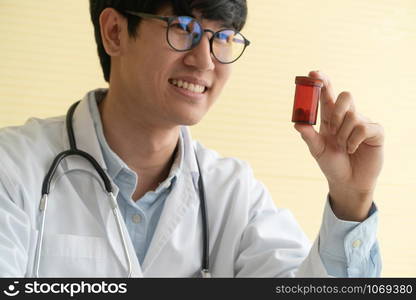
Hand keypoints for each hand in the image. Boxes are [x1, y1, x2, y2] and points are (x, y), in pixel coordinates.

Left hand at [294, 71, 383, 220]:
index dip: (322, 82)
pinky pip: (364, 127)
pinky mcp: (375, 132)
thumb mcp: (317, 151)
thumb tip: (297, 124)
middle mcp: (347, 117)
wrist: (348, 182)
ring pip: (352, 115)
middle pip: (344, 96)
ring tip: (343, 147)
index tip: (313, 73)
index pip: (327, 95)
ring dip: (343, 135)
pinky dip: (354, 141)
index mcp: (330, 118)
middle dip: (336, 110)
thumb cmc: (332, 164)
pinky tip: (353, 149)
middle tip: (332, 128)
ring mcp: (362, 122)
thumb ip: (309, 137)